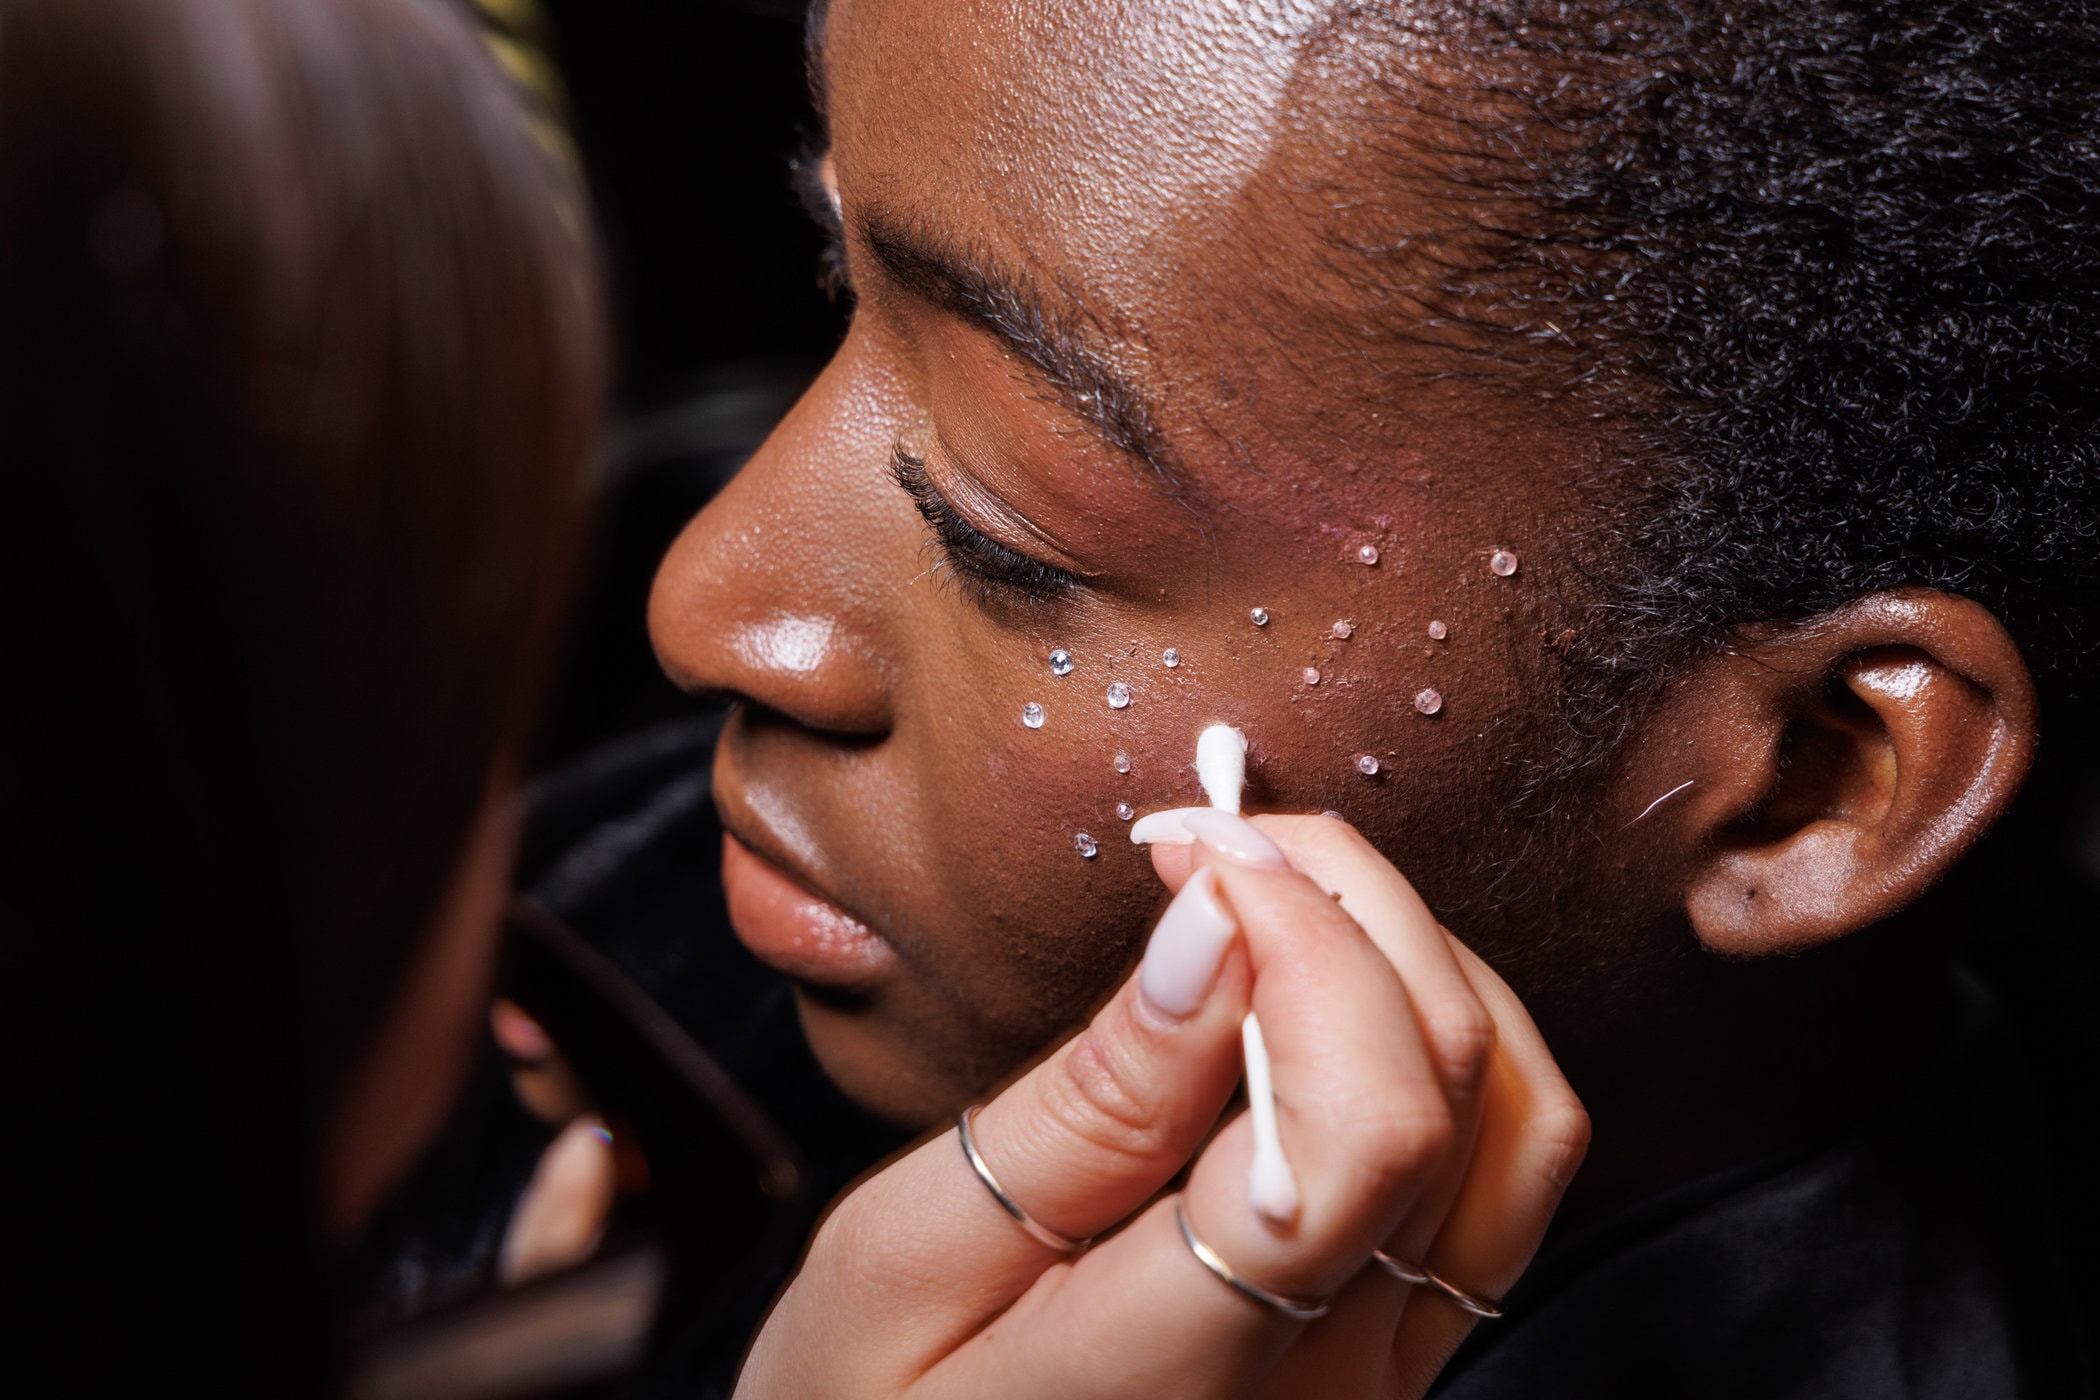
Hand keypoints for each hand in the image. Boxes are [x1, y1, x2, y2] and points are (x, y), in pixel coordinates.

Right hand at [736, 813, 1587, 1398]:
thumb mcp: (906, 1260)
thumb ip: (1084, 1106)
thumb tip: (1218, 926)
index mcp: (1192, 1379)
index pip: (1365, 1133)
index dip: (1310, 943)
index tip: (1197, 851)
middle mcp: (1337, 1391)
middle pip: (1459, 1093)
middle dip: (1351, 907)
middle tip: (1215, 837)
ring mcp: (1391, 1382)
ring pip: (1519, 1121)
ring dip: (1414, 958)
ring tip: (1274, 895)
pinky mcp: (1404, 1353)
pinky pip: (1503, 1171)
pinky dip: (1447, 1035)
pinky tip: (1335, 984)